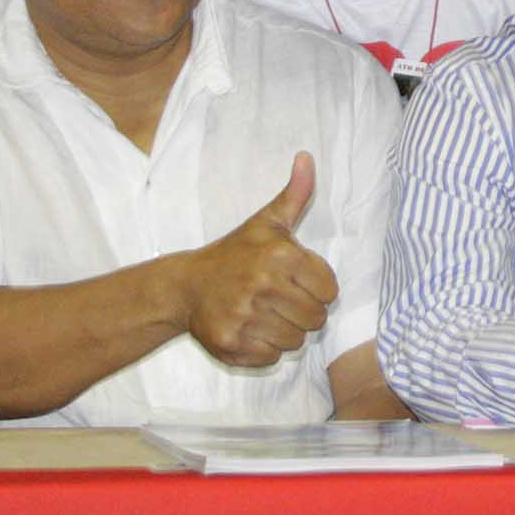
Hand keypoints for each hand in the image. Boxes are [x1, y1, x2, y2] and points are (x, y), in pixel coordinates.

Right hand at [183, 153, 339, 367]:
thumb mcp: (266, 222)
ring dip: (285, 331)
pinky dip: (265, 349)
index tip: (297, 282)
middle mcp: (263, 286)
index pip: (329, 290)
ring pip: (296, 341)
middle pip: (316, 319)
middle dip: (303, 312)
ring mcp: (246, 317)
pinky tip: (251, 328)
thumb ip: (295, 194)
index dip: (317, 288)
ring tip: (265, 313)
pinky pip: (272, 357)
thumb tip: (307, 157)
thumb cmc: (234, 254)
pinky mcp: (232, 344)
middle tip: (281, 300)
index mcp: (280, 255)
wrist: (185, 286)